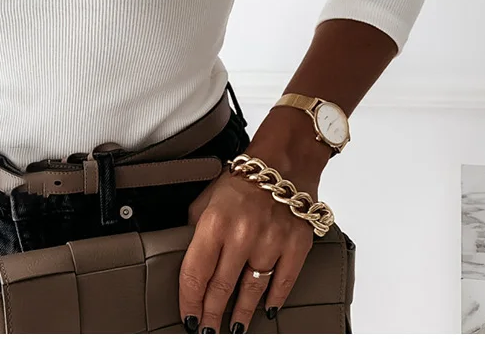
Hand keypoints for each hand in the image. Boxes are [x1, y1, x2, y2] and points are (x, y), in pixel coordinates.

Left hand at [179, 107, 330, 333]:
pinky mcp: (297, 245)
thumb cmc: (243, 180)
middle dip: (211, 314)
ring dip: (241, 313)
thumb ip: (196, 228)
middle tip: (207, 330)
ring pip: (252, 290)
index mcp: (215, 221)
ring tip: (234, 327)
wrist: (283, 162)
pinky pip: (283, 282)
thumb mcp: (207, 197)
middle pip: (222, 287)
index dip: (189, 301)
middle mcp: (242, 234)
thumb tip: (188, 257)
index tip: (188, 317)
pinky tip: (266, 310)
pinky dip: (274, 299)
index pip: (195, 272)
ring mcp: (272, 241)